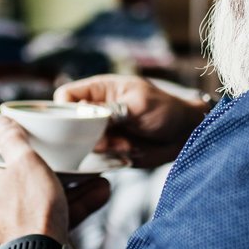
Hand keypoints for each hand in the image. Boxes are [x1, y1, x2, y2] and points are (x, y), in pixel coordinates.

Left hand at [0, 115, 110, 244]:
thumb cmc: (30, 208)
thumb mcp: (23, 160)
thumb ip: (11, 138)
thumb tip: (0, 119)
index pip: (4, 159)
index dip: (27, 151)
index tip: (46, 146)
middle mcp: (0, 204)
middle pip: (33, 177)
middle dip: (61, 168)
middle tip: (79, 159)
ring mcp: (21, 221)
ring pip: (51, 195)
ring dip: (76, 185)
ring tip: (97, 175)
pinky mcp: (39, 234)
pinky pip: (61, 212)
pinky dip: (79, 203)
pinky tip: (100, 192)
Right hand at [54, 75, 209, 167]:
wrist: (184, 135)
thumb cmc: (166, 109)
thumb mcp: (139, 105)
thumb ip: (110, 110)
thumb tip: (84, 116)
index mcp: (99, 90)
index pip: (65, 96)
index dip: (63, 110)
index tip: (76, 123)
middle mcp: (95, 111)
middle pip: (67, 123)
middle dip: (84, 134)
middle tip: (106, 137)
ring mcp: (101, 131)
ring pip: (81, 143)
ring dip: (102, 147)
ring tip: (126, 145)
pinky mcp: (108, 150)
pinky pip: (95, 158)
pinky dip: (108, 158)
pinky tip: (127, 153)